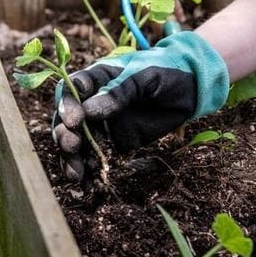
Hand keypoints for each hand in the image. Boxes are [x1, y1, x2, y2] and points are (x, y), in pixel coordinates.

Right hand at [52, 31, 229, 179]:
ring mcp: (103, 123)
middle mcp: (94, 101)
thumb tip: (90, 112)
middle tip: (72, 145)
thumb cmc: (166, 71)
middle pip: (67, 119)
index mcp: (98, 78)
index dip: (67, 104)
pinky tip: (87, 185)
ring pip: (78, 142)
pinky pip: (97, 158)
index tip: (75, 120)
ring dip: (72, 158)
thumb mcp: (145, 77)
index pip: (72, 89)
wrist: (191, 87)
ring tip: (76, 174)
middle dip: (65, 134)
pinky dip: (89, 172)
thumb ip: (119, 92)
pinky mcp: (116, 142)